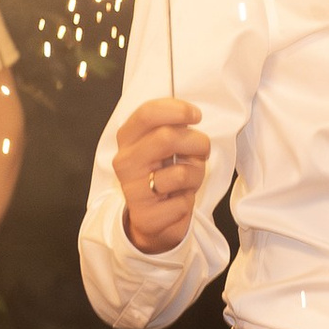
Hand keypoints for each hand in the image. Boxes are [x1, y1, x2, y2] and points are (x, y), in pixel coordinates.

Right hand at [112, 96, 206, 252]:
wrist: (151, 218)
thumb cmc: (162, 174)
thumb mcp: (164, 145)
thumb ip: (172, 127)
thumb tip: (189, 116)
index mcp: (127, 139)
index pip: (146, 114)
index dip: (177, 110)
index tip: (196, 116)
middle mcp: (125, 162)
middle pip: (166, 138)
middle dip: (196, 142)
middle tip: (203, 150)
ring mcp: (133, 190)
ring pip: (181, 173)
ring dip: (196, 174)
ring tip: (189, 181)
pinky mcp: (146, 216)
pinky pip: (183, 202)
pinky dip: (189, 200)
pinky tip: (178, 201)